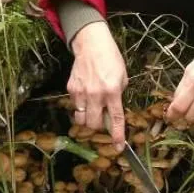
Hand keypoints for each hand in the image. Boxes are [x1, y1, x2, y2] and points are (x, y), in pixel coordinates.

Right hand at [67, 22, 127, 148]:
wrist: (91, 44)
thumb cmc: (111, 59)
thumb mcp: (122, 77)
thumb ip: (118, 95)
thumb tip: (112, 110)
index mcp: (112, 92)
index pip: (116, 119)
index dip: (117, 135)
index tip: (119, 148)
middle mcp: (96, 95)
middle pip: (93, 124)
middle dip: (98, 127)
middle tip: (102, 118)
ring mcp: (81, 93)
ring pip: (81, 118)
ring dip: (87, 118)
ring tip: (92, 108)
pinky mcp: (71, 89)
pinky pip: (75, 105)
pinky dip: (81, 105)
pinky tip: (86, 94)